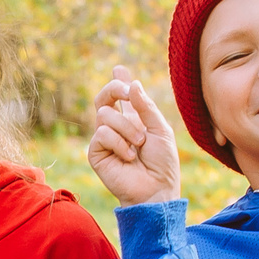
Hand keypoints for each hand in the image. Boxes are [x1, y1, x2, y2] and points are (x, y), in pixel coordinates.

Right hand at [87, 67, 181, 205]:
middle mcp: (116, 127)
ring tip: (139, 146)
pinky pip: (102, 134)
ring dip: (127, 129)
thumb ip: (146, 107)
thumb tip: (132, 84)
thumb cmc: (162, 163)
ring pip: (105, 115)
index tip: (119, 69)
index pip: (121, 96)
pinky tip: (128, 157)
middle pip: (103, 97)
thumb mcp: (160, 129)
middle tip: (127, 93)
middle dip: (114, 89)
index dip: (118, 81)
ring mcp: (104, 140)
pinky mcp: (95, 153)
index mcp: (133, 120)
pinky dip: (119, 143)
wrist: (156, 189)